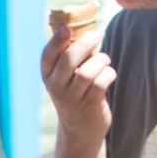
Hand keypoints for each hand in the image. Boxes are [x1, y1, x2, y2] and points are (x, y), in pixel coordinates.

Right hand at [40, 24, 116, 152]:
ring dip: (101, 61)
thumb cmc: (76, 93)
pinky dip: (109, 74)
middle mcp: (56, 87)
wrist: (80, 129)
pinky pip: (101, 84)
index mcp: (48, 76)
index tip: (68, 29)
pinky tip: (109, 74)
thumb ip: (70, 57)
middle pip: (68, 61)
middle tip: (96, 35)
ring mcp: (72, 98)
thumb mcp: (65, 78)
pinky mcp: (89, 106)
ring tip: (105, 60)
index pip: (47, 57)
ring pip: (87, 73)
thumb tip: (84, 28)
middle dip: (85, 44)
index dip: (56, 41)